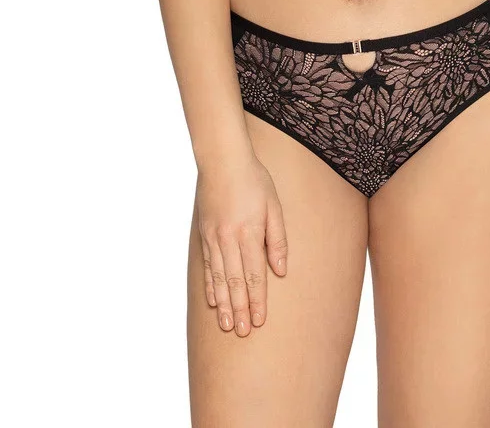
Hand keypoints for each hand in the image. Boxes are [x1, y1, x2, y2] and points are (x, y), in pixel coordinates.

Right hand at [195, 152, 287, 336]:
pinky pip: (207, 266)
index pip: (255, 275)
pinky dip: (210, 286)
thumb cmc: (254, 180)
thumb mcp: (274, 206)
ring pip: (220, 279)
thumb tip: (281, 271)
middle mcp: (229, 240)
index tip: (260, 321)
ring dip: (224, 304)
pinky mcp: (204, 235)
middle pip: (236, 283)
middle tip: (243, 333)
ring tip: (227, 326)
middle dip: (240, 310)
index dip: (257, 301)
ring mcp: (214, 238)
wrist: (222, 160)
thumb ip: (277, 239)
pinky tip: (213, 301)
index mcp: (250, 233)